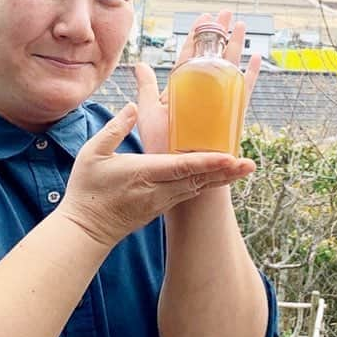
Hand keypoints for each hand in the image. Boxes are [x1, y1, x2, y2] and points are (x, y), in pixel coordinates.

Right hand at [58, 102, 254, 247]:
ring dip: (223, 178)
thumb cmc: (87, 190)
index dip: (209, 161)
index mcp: (144, 173)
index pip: (183, 166)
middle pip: (200, 179)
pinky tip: (222, 177)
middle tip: (251, 163)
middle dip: (227, 171)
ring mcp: (163, 201)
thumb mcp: (93, 154)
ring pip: (199, 188)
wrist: (85, 230)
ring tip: (245, 168)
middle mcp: (159, 190)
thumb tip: (133, 106)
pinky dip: (208, 184)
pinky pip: (191, 194)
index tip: (230, 156)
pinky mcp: (163, 207)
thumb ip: (115, 128)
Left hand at [134, 10, 261, 153]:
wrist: (180, 173)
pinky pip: (243, 91)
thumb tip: (139, 64)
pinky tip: (256, 59)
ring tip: (241, 26)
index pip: (190, 56)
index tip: (202, 17)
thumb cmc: (161, 148)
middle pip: (213, 57)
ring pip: (229, 68)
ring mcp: (216, 103)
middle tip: (226, 12)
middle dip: (219, 34)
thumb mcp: (149, 113)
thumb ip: (146, 88)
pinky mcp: (230, 115)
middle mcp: (201, 93)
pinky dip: (249, 75)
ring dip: (235, 47)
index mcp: (181, 90)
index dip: (196, 37)